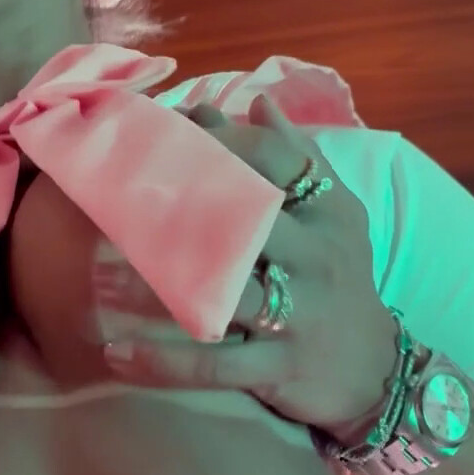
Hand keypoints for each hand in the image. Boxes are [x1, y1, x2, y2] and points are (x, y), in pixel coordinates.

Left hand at [89, 96, 400, 440]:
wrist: (375, 371)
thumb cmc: (341, 282)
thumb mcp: (338, 216)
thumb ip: (299, 159)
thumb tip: (258, 103)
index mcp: (325, 213)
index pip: (271, 162)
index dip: (215, 142)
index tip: (161, 129)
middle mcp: (315, 258)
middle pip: (241, 219)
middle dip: (178, 205)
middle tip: (114, 196)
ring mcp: (298, 316)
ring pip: (222, 291)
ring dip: (156, 285)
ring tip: (98, 275)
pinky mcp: (280, 368)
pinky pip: (215, 366)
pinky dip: (164, 363)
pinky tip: (116, 355)